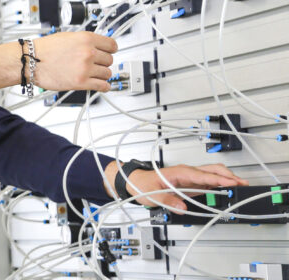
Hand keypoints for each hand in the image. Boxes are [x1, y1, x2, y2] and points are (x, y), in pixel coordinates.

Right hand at [0, 31, 117, 91]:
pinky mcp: (81, 82)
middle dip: (103, 62)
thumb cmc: (44, 49)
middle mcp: (88, 52)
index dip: (110, 50)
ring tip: (93, 74)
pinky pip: (102, 85)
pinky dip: (103, 86)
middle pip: (109, 60)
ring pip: (107, 73)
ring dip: (102, 74)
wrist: (30, 61)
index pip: (112, 45)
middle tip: (95, 64)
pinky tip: (100, 85)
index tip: (109, 53)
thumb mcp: (67, 37)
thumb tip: (96, 46)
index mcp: (86, 39)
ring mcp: (86, 68)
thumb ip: (84, 41)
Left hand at [104, 162, 247, 210]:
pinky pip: (209, 183)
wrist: (135, 182)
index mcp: (179, 172)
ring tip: (240, 187)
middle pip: (212, 170)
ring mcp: (190, 178)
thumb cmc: (142, 184)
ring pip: (213, 175)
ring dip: (227, 179)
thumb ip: (167, 201)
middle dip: (228, 176)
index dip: (218, 178)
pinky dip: (220, 185)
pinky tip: (228, 190)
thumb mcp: (152, 195)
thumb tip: (182, 207)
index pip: (203, 175)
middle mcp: (187, 173)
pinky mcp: (191, 184)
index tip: (231, 182)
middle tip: (243, 184)